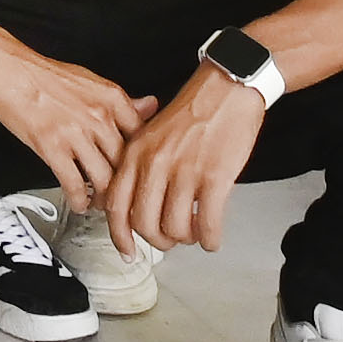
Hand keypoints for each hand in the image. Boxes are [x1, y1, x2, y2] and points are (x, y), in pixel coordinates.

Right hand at [0, 28, 146, 205]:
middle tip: (121, 195)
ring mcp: (76, 133)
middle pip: (126, 163)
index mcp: (112, 98)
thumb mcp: (90, 80)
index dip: (143, 160)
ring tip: (99, 202)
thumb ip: (121, 100)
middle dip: (125, 185)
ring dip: (103, 198)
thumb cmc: (42, 74)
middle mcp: (99, 116)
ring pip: (104, 179)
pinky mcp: (52, 147)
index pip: (143, 137)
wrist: (5, 67)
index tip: (140, 171)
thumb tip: (149, 106)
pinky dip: (79, 200)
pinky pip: (74, 184)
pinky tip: (78, 202)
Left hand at [106, 67, 268, 253]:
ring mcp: (185, 172)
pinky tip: (212, 237)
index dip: (120, 236)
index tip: (128, 252)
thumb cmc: (192, 112)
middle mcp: (155, 164)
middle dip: (159, 241)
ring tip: (195, 232)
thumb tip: (136, 205)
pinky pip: (208, 224)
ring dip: (187, 240)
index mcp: (136, 153)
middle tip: (171, 240)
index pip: (117, 205)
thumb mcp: (152, 134)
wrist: (225, 89)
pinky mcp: (214, 177)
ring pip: (176, 229)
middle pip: (145, 224)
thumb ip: (140, 167)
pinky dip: (210, 239)